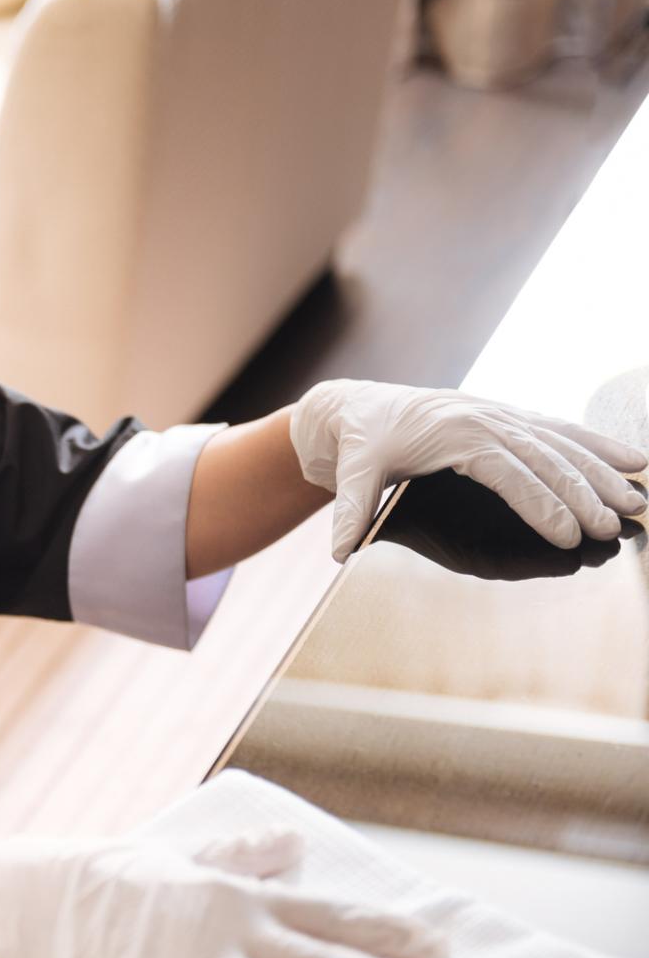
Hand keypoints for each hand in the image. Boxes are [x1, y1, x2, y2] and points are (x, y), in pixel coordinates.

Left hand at [289, 379, 647, 563]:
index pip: (508, 472)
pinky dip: (597, 444)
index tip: (567, 535)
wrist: (353, 406)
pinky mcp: (507, 418)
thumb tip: (339, 551)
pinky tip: (632, 460)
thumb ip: (350, 509)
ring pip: (562, 442)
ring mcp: (500, 415)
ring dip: (602, 470)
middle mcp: (486, 419)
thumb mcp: (350, 470)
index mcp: (456, 432)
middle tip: (614, 526)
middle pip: (546, 459)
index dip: (540, 503)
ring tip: (636, 498)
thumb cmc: (357, 439)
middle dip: (583, 494)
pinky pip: (559, 430)